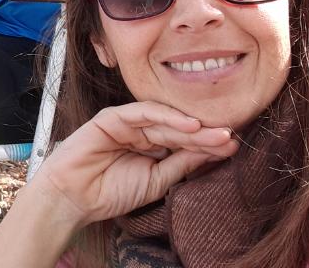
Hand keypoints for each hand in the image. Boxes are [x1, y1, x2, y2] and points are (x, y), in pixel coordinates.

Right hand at [34, 101, 238, 228]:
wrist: (74, 196)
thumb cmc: (111, 192)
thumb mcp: (156, 181)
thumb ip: (181, 164)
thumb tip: (214, 152)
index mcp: (151, 147)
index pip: (183, 142)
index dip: (207, 144)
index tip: (234, 146)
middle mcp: (141, 131)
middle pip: (177, 130)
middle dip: (204, 134)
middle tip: (230, 135)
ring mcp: (127, 122)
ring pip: (163, 120)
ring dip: (189, 126)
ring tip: (215, 131)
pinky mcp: (113, 116)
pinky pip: (142, 112)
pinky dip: (165, 116)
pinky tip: (188, 125)